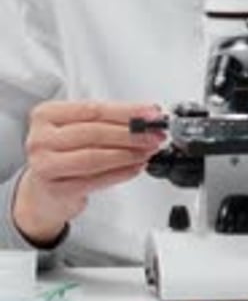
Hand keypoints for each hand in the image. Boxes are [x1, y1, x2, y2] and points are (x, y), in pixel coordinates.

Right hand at [13, 100, 165, 244]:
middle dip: (131, 133)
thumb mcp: (79, 127)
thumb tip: (148, 115)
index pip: (93, 109)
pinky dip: (120, 173)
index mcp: (46, 115)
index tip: (150, 113)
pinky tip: (135, 167)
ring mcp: (45, 166)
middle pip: (94, 132)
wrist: (41, 191)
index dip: (126, 112)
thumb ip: (110, 119)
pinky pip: (95, 180)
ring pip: (94, 157)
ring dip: (127, 154)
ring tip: (147, 151)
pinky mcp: (56, 190)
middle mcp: (40, 139)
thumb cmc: (63, 152)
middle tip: (154, 134)